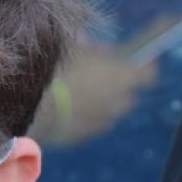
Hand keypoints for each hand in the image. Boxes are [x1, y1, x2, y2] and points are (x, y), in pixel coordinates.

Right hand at [30, 45, 157, 146]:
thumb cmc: (55, 70)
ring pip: (109, 111)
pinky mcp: (85, 136)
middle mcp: (119, 102)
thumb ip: (86, 47)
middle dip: (117, 85)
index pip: (148, 73)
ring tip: (80, 93)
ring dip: (101, 102)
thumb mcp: (70, 47)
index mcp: (122, 76)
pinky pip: (92, 124)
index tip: (136, 60)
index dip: (144, 66)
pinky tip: (68, 109)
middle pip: (127, 94)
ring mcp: (103, 122)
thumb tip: (88, 44)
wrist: (33, 105)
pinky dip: (86, 117)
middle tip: (98, 75)